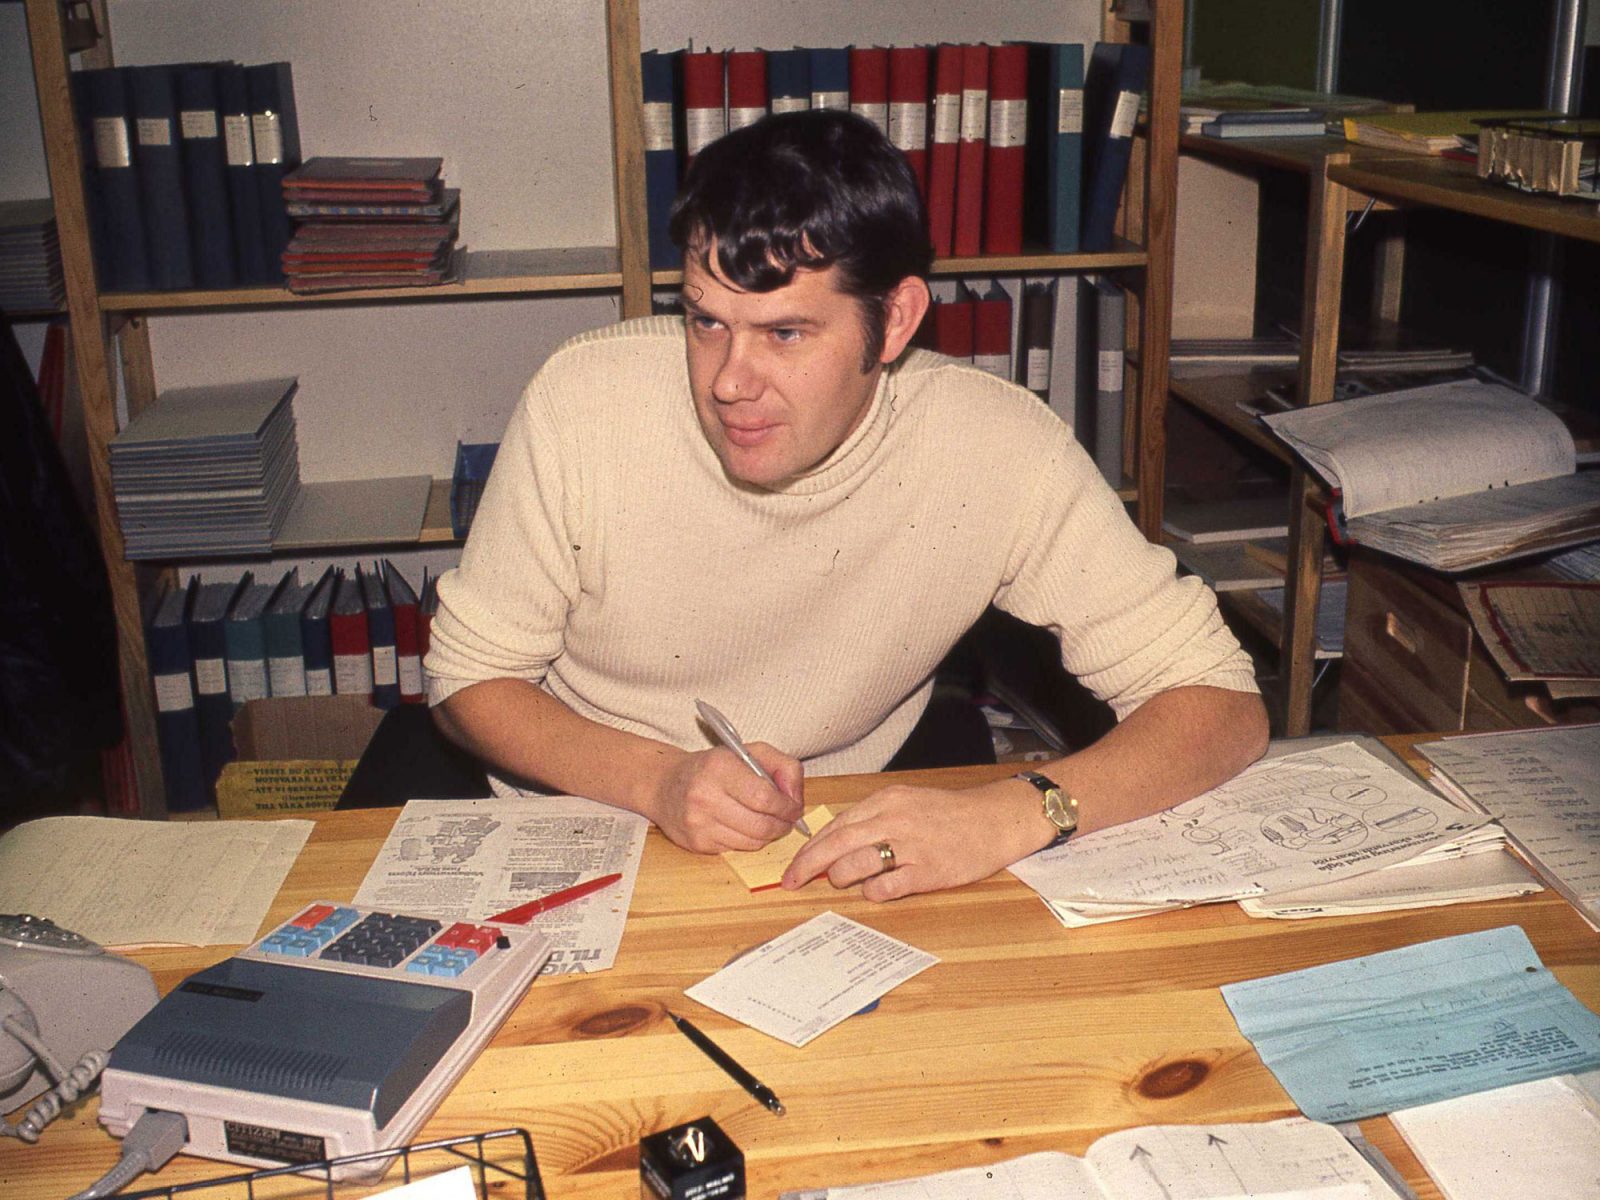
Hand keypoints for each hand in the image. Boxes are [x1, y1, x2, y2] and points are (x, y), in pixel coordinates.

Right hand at [647, 744, 804, 853]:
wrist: (664, 785)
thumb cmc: (712, 767)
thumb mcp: (748, 752)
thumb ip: (782, 765)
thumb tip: (796, 797)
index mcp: (719, 767)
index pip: (764, 797)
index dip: (786, 807)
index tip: (794, 807)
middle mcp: (705, 796)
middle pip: (761, 825)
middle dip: (782, 825)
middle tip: (787, 819)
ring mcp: (698, 823)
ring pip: (752, 842)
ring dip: (768, 835)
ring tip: (767, 822)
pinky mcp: (696, 844)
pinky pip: (737, 850)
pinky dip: (748, 841)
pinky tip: (743, 826)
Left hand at [780, 779, 1049, 900]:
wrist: (994, 820)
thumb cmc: (949, 814)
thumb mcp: (907, 802)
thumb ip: (873, 818)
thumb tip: (836, 841)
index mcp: (886, 801)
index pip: (836, 825)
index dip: (811, 848)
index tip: (795, 864)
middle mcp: (894, 820)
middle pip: (836, 845)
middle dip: (808, 866)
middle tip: (792, 881)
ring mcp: (910, 847)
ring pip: (855, 865)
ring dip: (840, 878)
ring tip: (843, 882)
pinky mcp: (927, 872)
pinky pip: (885, 888)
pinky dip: (873, 892)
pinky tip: (877, 890)